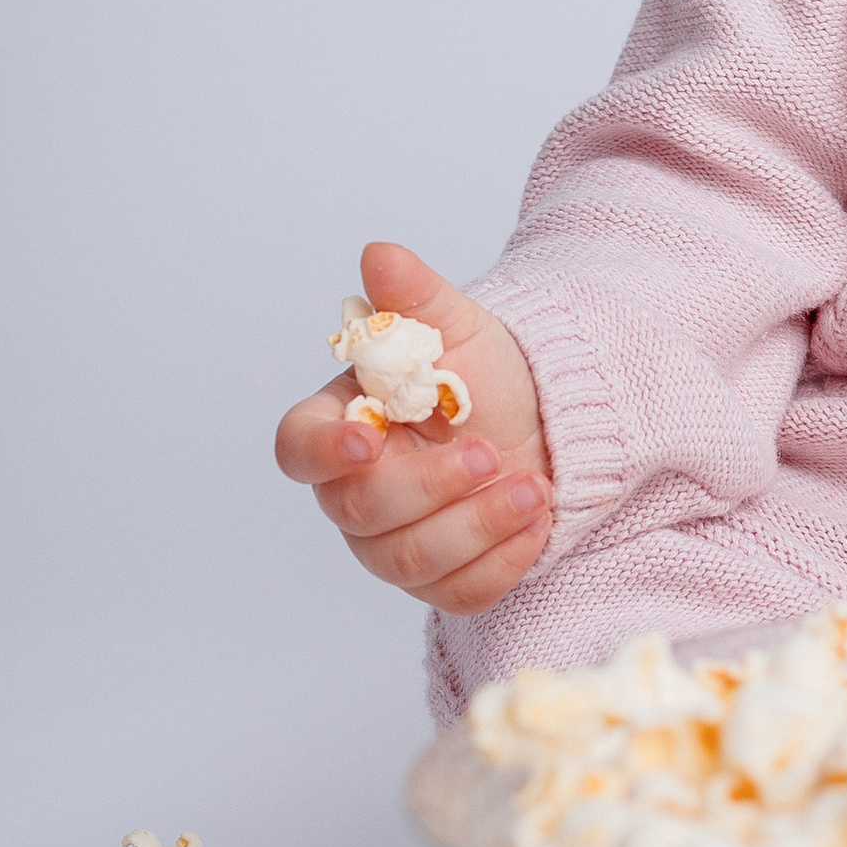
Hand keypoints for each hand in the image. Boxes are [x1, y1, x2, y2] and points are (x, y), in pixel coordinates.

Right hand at [275, 240, 554, 613]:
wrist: (548, 424)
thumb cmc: (486, 377)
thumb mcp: (459, 328)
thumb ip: (414, 298)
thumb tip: (380, 254)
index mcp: (342, 425)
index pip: (298, 447)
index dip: (322, 449)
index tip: (369, 437)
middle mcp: (354, 490)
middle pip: (362, 511)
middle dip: (431, 486)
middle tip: (490, 454)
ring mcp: (392, 542)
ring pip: (409, 561)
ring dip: (476, 526)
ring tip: (535, 488)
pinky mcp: (440, 579)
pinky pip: (457, 592)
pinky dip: (502, 562)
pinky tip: (539, 523)